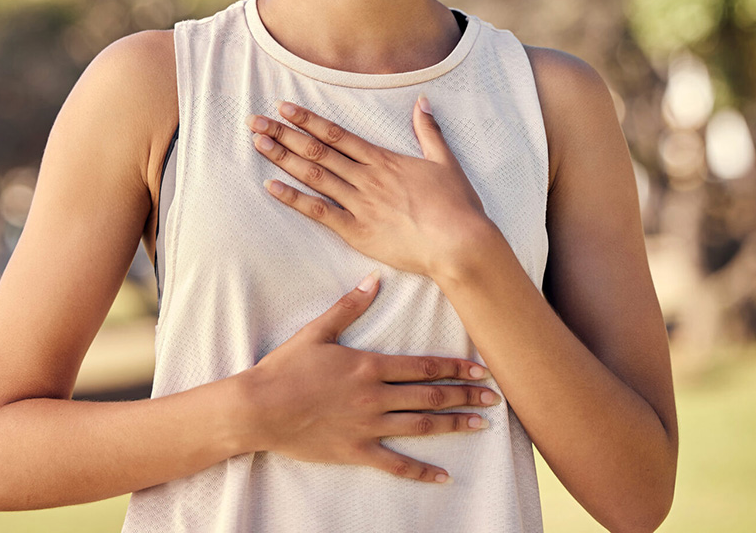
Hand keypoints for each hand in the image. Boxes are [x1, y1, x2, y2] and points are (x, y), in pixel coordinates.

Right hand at [242, 272, 498, 482]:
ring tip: (481, 425)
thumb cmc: (286, 367)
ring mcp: (368, 427)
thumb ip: (349, 306)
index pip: (422, 366)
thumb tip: (374, 280)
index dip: (455, 367)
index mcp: (369, 365)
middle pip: (430, 395)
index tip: (481, 369)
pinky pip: (395, 464)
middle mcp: (375, 396)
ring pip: (421, 426)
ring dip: (453, 424)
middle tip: (495, 398)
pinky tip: (443, 475)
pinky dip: (421, 471)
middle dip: (465, 395)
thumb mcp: (317, 330)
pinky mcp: (356, 451)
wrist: (260, 408)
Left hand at [246, 97, 491, 277]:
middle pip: (317, 150)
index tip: (284, 108)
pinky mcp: (357, 231)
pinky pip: (319, 212)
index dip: (307, 120)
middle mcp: (366, 177)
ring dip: (283, 158)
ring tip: (258, 144)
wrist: (460, 243)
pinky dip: (294, 198)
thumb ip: (429, 131)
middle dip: (284, 134)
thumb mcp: (445, 161)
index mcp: (383, 159)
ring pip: (314, 175)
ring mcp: (359, 203)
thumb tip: (422, 102)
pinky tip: (272, 186)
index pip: (337, 134)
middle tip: (255, 121)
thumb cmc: (457, 205)